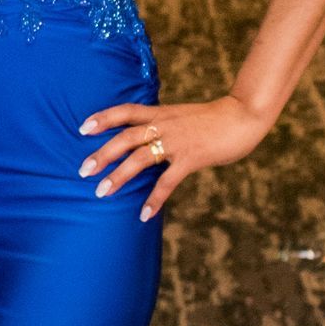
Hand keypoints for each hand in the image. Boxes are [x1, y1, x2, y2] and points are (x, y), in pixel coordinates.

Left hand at [77, 93, 269, 220]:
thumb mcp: (182, 117)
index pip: (125, 111)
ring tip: (102, 192)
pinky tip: (144, 214)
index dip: (103, 118)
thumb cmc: (214, 118)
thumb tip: (150, 139)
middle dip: (102, 154)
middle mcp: (164, 125)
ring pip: (140, 158)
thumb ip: (165, 126)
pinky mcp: (191, 158)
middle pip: (125, 137)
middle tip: (83, 170)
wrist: (243, 114)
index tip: (82, 127)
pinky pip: (167, 181)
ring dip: (119, 176)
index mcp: (161, 113)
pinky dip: (154, 199)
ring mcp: (176, 142)